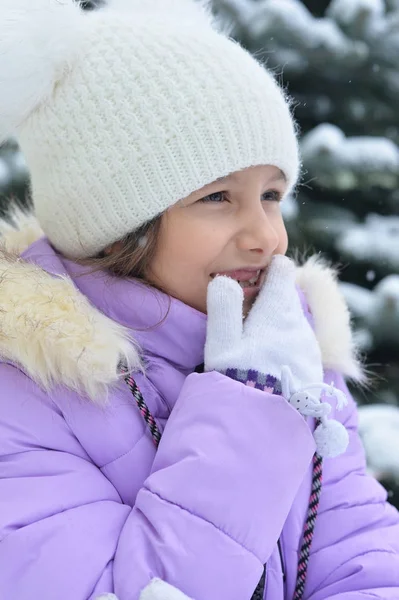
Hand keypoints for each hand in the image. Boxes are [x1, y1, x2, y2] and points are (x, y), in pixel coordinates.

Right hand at [205, 255, 349, 457]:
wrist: (267, 420)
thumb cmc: (239, 376)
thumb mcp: (222, 341)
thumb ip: (223, 307)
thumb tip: (224, 280)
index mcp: (278, 310)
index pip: (282, 271)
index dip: (269, 271)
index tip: (254, 280)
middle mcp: (299, 323)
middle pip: (288, 298)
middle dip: (272, 299)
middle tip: (249, 313)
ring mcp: (309, 345)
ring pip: (294, 321)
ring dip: (279, 324)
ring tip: (258, 342)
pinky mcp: (313, 366)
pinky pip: (300, 344)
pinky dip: (287, 344)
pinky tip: (272, 362)